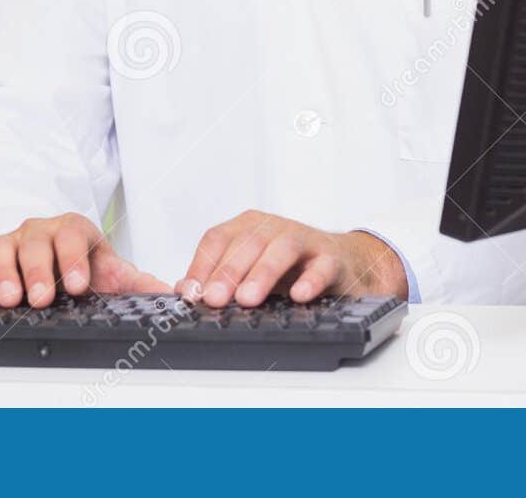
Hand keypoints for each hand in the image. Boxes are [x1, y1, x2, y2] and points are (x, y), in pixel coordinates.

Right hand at [0, 212, 169, 308]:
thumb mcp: (115, 274)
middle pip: (36, 242)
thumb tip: (176, 295)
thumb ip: (143, 284)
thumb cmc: (86, 270)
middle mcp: (40, 232)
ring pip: (2, 249)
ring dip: (5, 274)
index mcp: (74, 230)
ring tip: (12, 300)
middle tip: (42, 297)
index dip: (74, 258)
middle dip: (39, 270)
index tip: (79, 285)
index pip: (73, 235)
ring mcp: (12, 244)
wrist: (59, 266)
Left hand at [176, 210, 407, 307]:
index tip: (192, 294)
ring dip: (263, 273)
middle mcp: (274, 228)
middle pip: (247, 242)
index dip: (202, 265)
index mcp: (248, 227)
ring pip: (282, 249)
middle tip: (215, 299)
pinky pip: (322, 266)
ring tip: (248, 298)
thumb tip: (183, 291)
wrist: (342, 264)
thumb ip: (214, 280)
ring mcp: (305, 241)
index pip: (218, 239)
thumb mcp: (248, 272)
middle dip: (228, 272)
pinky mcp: (332, 259)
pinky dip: (311, 280)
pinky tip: (299, 295)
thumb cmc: (288, 269)